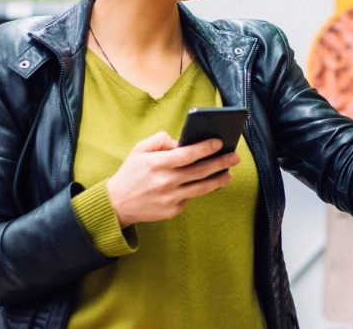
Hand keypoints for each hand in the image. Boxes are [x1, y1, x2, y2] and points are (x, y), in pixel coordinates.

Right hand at [106, 132, 238, 227]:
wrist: (117, 204)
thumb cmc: (131, 172)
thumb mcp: (139, 150)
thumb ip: (160, 140)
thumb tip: (182, 141)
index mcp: (157, 164)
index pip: (187, 154)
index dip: (205, 148)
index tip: (219, 142)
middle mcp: (165, 182)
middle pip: (200, 171)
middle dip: (220, 162)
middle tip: (235, 157)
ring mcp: (170, 198)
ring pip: (202, 188)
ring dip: (219, 180)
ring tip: (229, 173)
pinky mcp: (172, 211)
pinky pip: (191, 197)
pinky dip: (201, 190)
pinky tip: (211, 183)